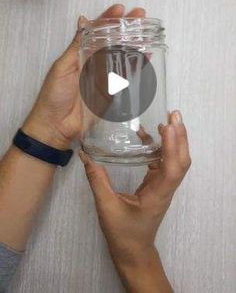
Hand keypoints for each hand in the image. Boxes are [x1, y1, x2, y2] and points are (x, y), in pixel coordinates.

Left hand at [22, 5, 145, 149]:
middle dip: (127, 27)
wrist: (56, 125)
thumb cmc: (53, 96)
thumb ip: (76, 45)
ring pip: (122, 56)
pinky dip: (137, 66)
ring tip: (146, 32)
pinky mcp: (112, 92)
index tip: (120, 9)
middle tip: (140, 15)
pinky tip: (146, 56)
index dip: (108, 19)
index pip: (97, 31)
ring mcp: (104, 77)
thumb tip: (83, 20)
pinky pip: (126, 76)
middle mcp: (94, 63)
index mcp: (80, 54)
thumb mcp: (63, 66)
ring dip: (135, 43)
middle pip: (113, 41)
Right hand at [79, 111, 190, 291]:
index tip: (168, 125)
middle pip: (181, 160)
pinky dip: (160, 147)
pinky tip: (148, 135)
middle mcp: (165, 188)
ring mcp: (163, 186)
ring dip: (175, 140)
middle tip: (174, 114)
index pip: (172, 168)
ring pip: (175, 160)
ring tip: (168, 119)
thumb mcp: (106, 207)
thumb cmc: (123, 233)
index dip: (173, 146)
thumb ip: (97, 180)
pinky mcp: (157, 184)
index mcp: (157, 194)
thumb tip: (86, 155)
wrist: (133, 252)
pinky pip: (163, 162)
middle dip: (180, 136)